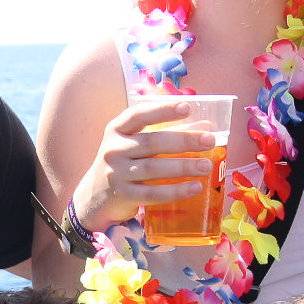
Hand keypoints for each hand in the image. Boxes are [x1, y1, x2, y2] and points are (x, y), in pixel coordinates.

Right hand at [71, 97, 220, 230]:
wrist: (95, 197)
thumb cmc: (124, 165)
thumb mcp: (138, 145)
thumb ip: (168, 134)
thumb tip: (206, 128)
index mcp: (117, 130)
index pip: (139, 115)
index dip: (163, 110)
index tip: (187, 107)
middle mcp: (114, 149)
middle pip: (152, 142)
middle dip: (183, 141)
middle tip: (209, 141)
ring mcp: (116, 173)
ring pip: (153, 168)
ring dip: (183, 166)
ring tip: (207, 166)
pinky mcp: (123, 196)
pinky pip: (152, 193)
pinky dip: (175, 191)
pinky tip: (195, 188)